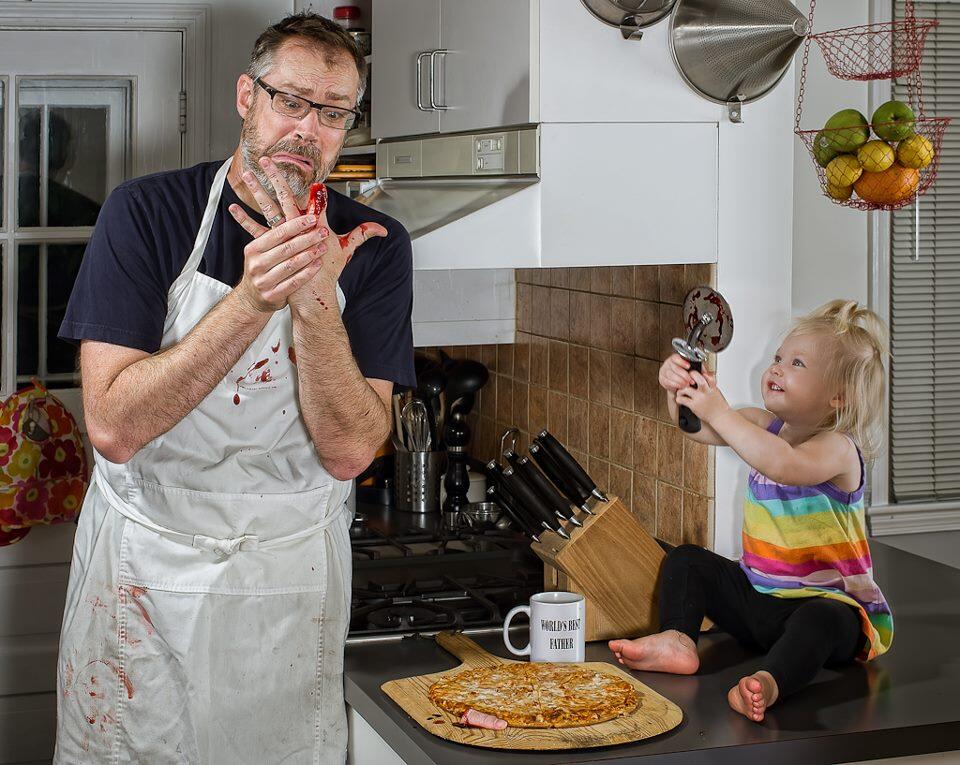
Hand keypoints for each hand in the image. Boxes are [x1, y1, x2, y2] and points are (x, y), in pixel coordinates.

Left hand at [239, 157, 387, 308]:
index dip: (317, 190)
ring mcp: (284, 237)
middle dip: (278, 176)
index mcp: (317, 226)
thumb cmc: (327, 273)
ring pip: (269, 207)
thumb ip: (362, 235)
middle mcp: (299, 228)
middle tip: (268, 159)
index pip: (318, 201)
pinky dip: (243, 219)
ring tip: (248, 174)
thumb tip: (382, 229)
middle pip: (288, 196)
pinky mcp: (272, 247)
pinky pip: (255, 230)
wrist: (312, 295)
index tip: (315, 178)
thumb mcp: (346, 251)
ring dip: (258, 190)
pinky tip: (233, 207)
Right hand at [659, 353, 695, 391]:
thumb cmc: (685, 375)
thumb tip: (704, 371)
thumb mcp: (692, 370)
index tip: (688, 366)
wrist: (678, 383)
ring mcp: (664, 371)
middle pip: (674, 368)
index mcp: (674, 358)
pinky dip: (675, 385)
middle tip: (690, 380)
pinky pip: (667, 382)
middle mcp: (668, 364)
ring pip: (671, 375)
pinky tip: (680, 386)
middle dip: (683, 375)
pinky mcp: (662, 379)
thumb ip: (698, 368)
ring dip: (680, 380)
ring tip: (686, 384)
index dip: (682, 362)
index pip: (676, 357)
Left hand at [676, 370, 728, 423]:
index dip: (700, 373)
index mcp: (712, 387)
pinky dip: (679, 399)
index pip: (707, 375)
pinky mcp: (694, 406)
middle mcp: (706, 392)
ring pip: (687, 389)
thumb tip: (705, 376)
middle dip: (690, 376)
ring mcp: (700, 398)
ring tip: (680, 391)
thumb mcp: (717, 392)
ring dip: (681, 389)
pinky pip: (683, 400)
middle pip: (697, 378)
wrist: (721, 417)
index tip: (695, 374)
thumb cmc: (718, 406)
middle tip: (686, 379)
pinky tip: (680, 399)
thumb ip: (711, 384)